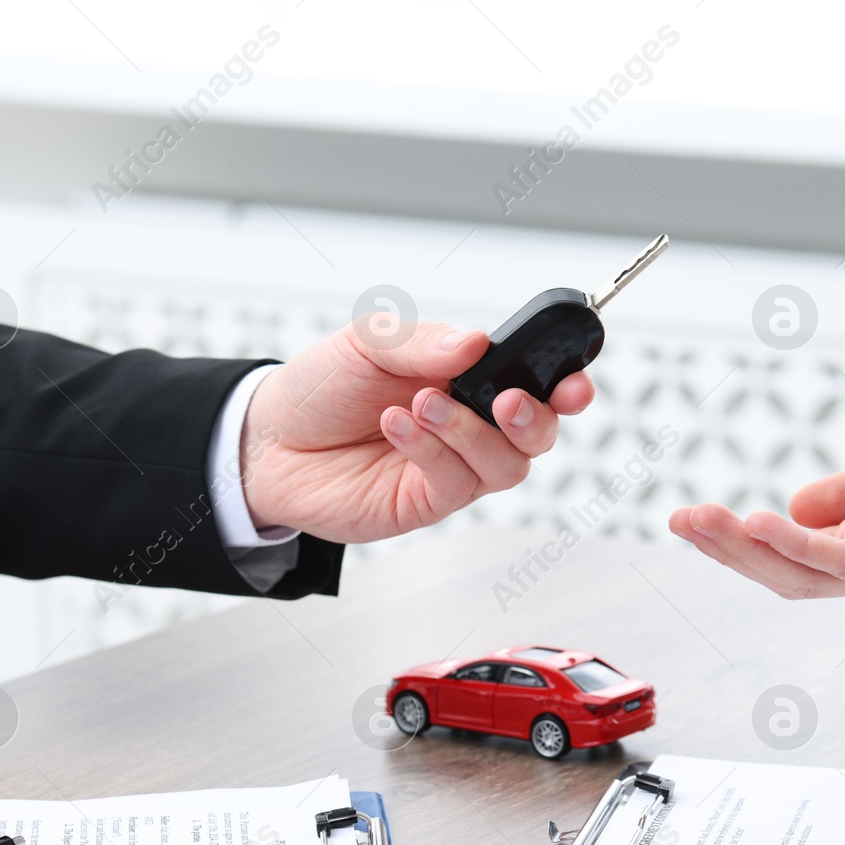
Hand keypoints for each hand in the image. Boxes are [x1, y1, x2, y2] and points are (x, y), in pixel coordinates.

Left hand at [239, 318, 591, 542]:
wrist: (269, 439)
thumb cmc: (323, 388)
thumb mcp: (370, 341)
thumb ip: (424, 341)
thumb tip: (475, 342)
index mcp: (470, 380)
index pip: (536, 382)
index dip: (567, 383)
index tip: (574, 379)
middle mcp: (471, 426)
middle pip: (539, 433)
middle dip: (537, 418)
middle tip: (506, 400)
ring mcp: (453, 468)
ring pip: (505, 465)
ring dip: (471, 432)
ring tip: (423, 404)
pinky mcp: (425, 502)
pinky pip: (455, 484)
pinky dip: (432, 450)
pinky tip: (398, 424)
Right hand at [668, 415, 844, 599]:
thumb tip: (792, 508)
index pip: (795, 557)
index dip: (739, 545)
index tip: (693, 519)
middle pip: (789, 576)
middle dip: (726, 553)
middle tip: (679, 523)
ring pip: (806, 574)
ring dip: (745, 550)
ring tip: (700, 522)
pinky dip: (798, 545)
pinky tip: (760, 524)